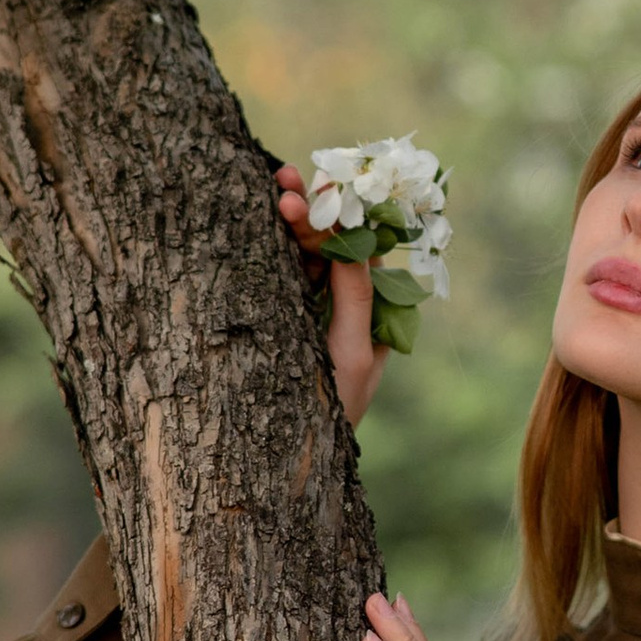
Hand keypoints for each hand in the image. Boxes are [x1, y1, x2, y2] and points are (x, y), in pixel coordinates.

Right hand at [274, 163, 388, 425]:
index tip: (319, 192)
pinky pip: (287, 273)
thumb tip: (354, 242)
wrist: (291, 458)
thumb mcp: (351, 352)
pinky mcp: (288, 314)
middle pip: (335, 244)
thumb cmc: (333, 408)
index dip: (343, 217)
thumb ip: (355, 298)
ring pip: (308, 253)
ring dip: (294, 221)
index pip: (363, 251)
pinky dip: (275, 245)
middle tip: (286, 183)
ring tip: (276, 189)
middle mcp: (351, 302)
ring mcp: (318, 306)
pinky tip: (262, 217)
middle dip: (314, 212)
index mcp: (378, 310)